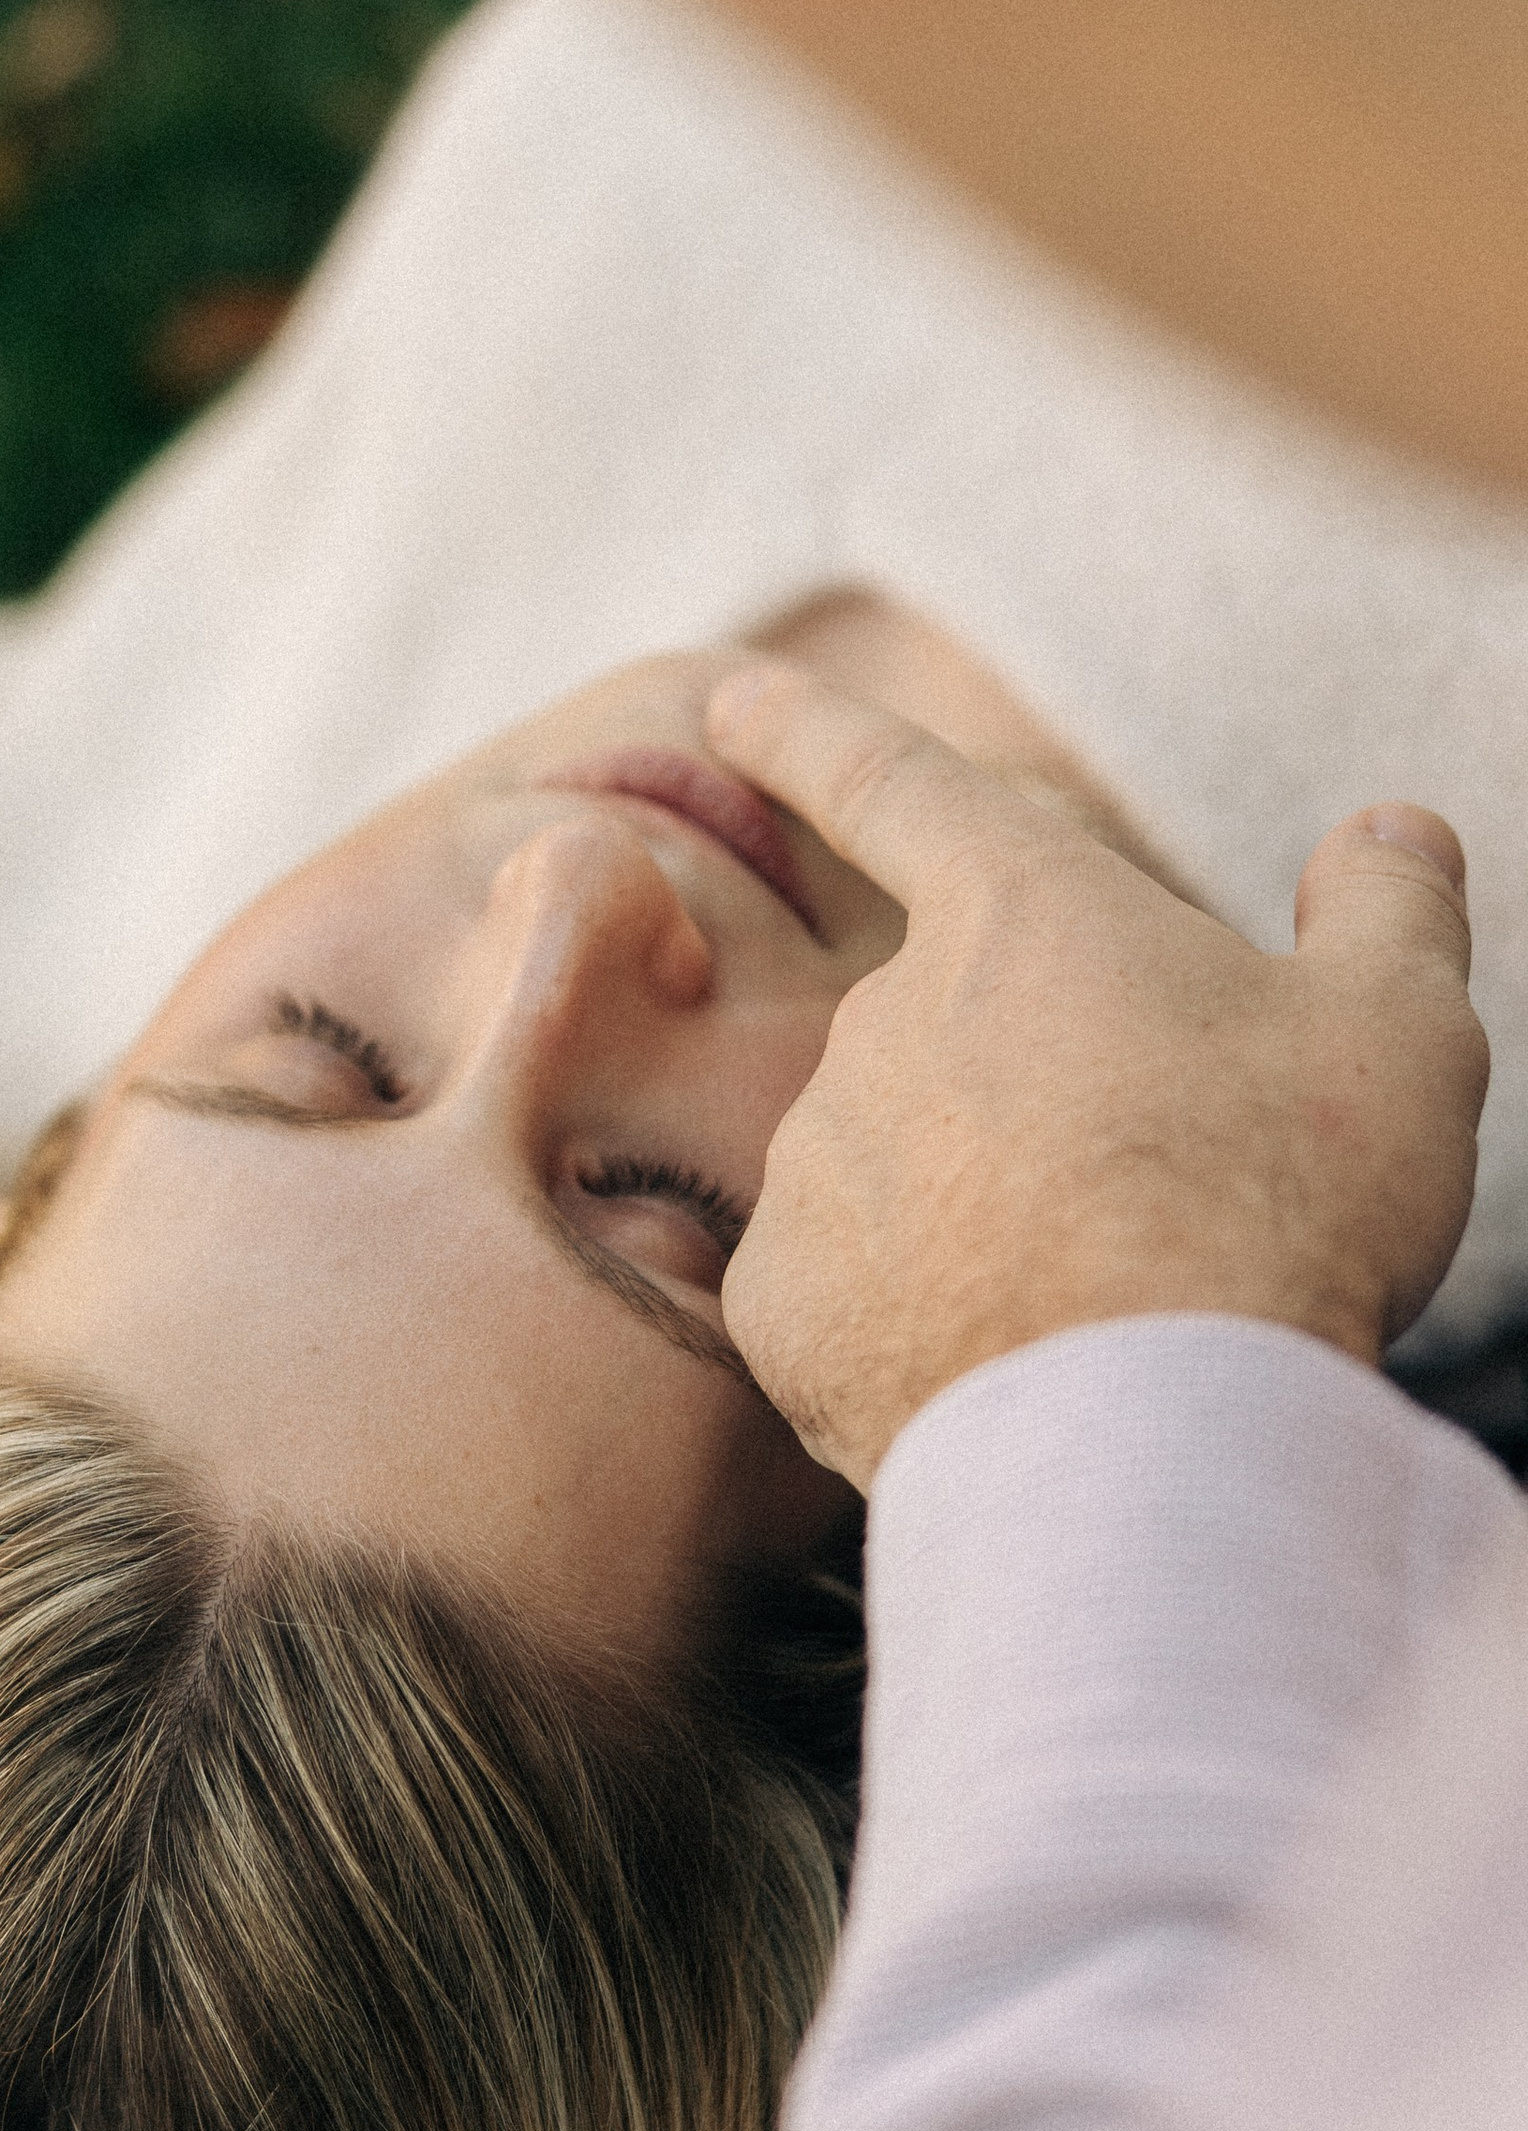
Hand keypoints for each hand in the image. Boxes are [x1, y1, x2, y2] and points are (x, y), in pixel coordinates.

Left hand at [704, 661, 1488, 1488]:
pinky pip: (845, 1294)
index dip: (811, 730)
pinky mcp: (781, 1302)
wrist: (1157, 1429)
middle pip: (948, 1032)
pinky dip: (915, 1322)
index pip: (891, 781)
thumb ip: (1388, 909)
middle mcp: (882, 1015)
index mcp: (1018, 911)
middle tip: (1153, 1201)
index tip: (732, 701)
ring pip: (895, 1168)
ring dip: (975, 1214)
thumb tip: (1393, 831)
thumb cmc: (1281, 1206)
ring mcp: (816, 1159)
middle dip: (1028, 1099)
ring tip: (1099, 1306)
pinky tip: (1006, 1366)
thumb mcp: (1398, 1032)